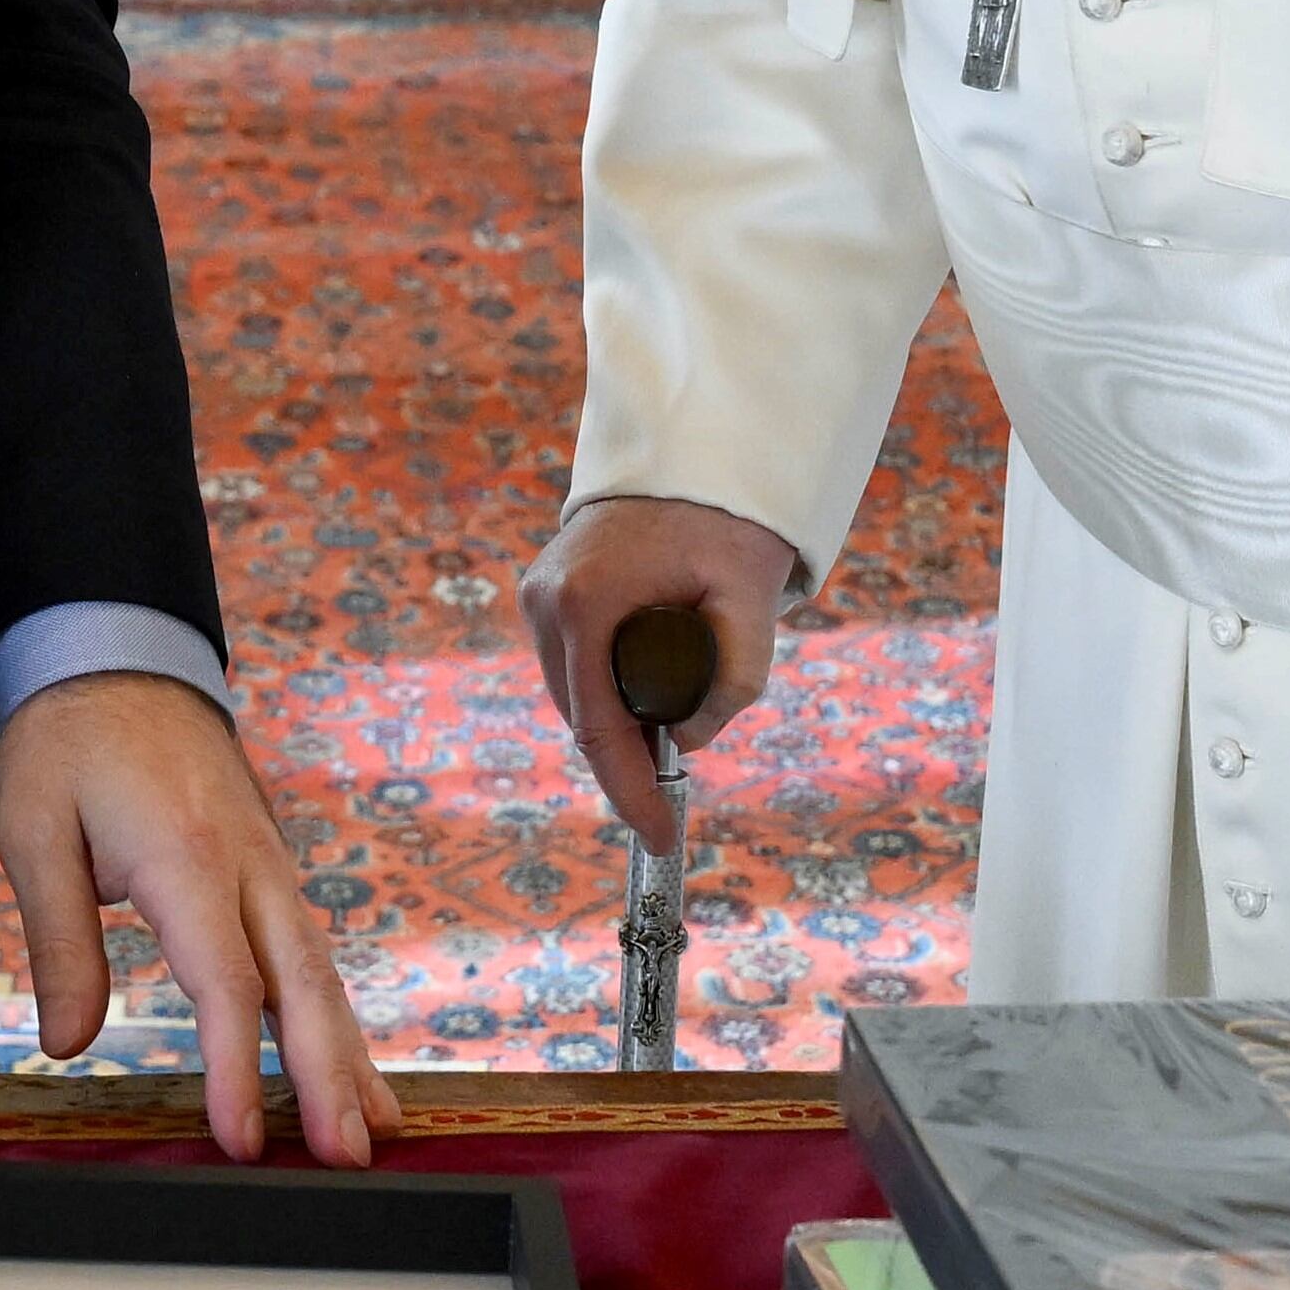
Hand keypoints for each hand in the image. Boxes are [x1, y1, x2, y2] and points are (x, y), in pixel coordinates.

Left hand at [0, 672, 398, 1167]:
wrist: (118, 658)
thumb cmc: (69, 746)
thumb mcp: (35, 832)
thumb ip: (59, 942)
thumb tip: (66, 1044)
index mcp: (188, 858)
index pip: (226, 983)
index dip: (237, 1069)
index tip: (240, 1140)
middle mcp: (248, 865)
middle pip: (303, 984)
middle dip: (330, 1076)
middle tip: (347, 1159)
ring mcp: (269, 866)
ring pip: (321, 970)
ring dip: (349, 1054)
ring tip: (375, 1131)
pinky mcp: (269, 871)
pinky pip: (311, 951)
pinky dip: (336, 1014)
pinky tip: (353, 1066)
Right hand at [519, 496, 795, 855]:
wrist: (697, 454)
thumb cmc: (726, 521)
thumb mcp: (751, 598)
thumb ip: (734, 678)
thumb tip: (691, 740)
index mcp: (586, 603)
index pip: (599, 727)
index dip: (630, 790)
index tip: (659, 835)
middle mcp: (547, 601)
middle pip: (581, 716)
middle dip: (625, 760)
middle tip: (671, 795)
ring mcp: (539, 594)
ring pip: (574, 693)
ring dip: (615, 723)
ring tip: (664, 744)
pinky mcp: (545, 589)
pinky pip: (573, 663)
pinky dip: (605, 689)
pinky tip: (642, 702)